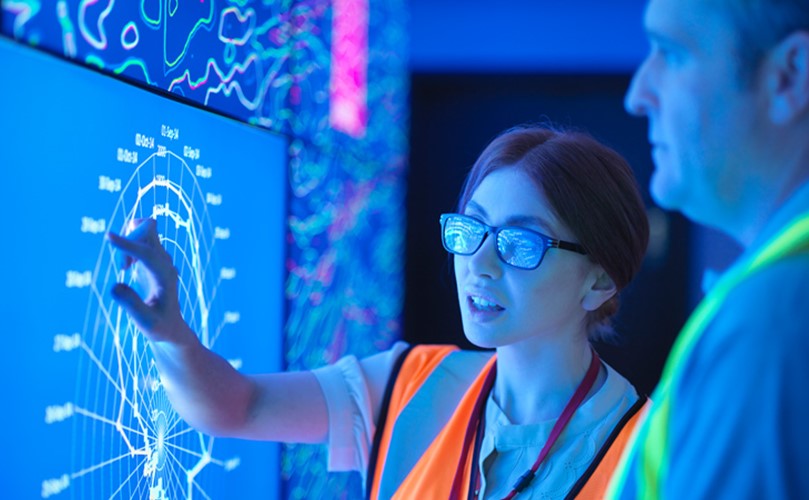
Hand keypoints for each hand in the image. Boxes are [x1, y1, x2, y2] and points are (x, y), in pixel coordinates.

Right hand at [107, 218, 193, 344]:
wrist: (170, 326)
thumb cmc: (159, 326)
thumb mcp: (145, 322)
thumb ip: (131, 304)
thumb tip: (114, 286)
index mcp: (166, 275)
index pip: (148, 252)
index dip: (128, 245)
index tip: (108, 236)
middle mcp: (165, 262)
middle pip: (149, 230)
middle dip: (129, 240)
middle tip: (123, 268)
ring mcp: (160, 258)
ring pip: (144, 230)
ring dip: (128, 242)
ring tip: (125, 268)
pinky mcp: (152, 258)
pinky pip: (140, 237)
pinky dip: (128, 244)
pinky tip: (127, 267)